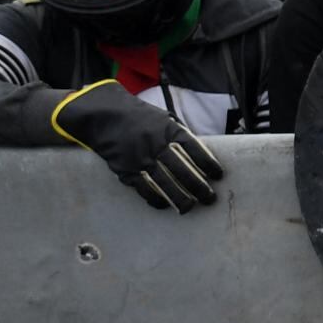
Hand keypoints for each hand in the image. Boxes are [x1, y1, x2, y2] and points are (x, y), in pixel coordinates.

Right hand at [50, 79, 223, 212]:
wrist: (104, 115)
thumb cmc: (139, 118)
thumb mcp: (163, 118)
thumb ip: (179, 134)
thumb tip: (199, 154)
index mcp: (169, 129)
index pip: (194, 148)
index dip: (208, 163)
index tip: (219, 175)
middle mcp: (156, 144)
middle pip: (182, 169)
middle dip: (198, 186)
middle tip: (210, 198)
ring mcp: (140, 158)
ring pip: (164, 182)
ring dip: (179, 197)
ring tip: (191, 207)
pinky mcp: (125, 169)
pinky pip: (143, 188)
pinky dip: (154, 198)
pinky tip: (164, 205)